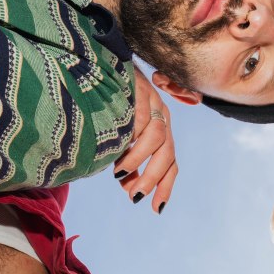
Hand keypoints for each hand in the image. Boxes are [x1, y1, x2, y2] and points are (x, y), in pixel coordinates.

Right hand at [112, 67, 177, 213]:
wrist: (103, 63)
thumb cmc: (109, 103)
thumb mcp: (120, 138)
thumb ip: (127, 162)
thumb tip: (129, 188)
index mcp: (160, 131)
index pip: (170, 163)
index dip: (165, 187)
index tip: (155, 210)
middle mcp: (162, 118)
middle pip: (168, 154)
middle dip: (154, 179)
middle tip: (136, 196)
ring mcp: (153, 103)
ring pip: (158, 139)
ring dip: (140, 161)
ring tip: (119, 175)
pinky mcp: (141, 92)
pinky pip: (142, 120)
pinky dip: (133, 140)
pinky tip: (118, 150)